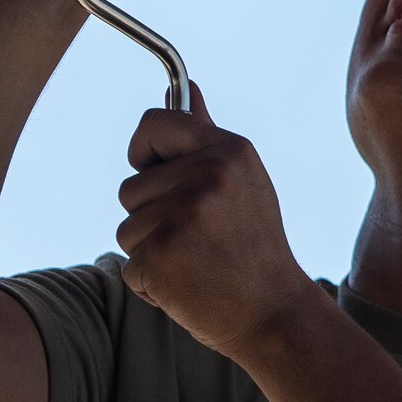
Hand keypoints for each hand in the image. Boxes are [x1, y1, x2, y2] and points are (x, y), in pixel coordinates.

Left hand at [115, 85, 314, 358]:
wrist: (275, 315)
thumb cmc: (254, 248)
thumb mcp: (242, 182)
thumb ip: (206, 134)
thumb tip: (186, 86)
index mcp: (229, 151)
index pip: (152, 123)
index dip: (143, 151)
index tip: (155, 173)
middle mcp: (207, 177)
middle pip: (130, 188)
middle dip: (151, 217)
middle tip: (198, 239)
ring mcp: (184, 216)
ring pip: (126, 228)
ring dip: (151, 251)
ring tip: (196, 262)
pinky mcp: (161, 256)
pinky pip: (129, 265)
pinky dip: (150, 283)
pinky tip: (188, 286)